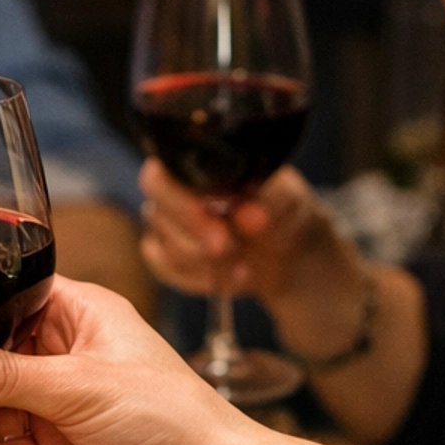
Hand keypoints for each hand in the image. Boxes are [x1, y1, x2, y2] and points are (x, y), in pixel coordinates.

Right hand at [139, 160, 363, 360]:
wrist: (288, 250)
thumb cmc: (284, 210)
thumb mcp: (288, 199)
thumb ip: (268, 199)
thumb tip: (245, 215)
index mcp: (194, 164)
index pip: (162, 174)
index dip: (186, 200)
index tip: (223, 215)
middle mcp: (173, 192)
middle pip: (156, 211)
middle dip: (194, 235)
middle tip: (229, 248)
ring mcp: (167, 228)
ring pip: (162, 247)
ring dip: (203, 264)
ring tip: (244, 268)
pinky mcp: (169, 260)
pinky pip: (167, 272)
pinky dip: (198, 280)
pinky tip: (229, 279)